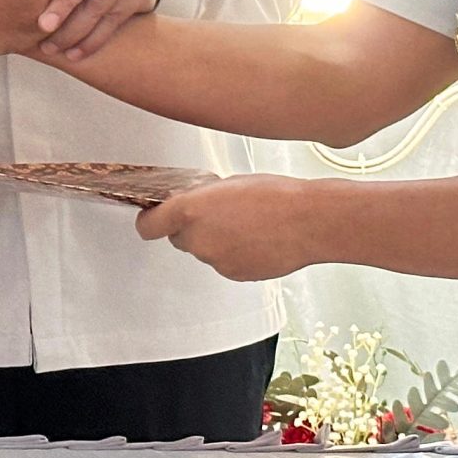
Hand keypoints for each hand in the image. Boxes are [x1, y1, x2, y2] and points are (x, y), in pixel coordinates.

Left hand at [136, 175, 318, 281]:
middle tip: (217, 214)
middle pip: (179, 239)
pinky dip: (234, 254)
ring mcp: (216, 261)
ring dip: (216, 241)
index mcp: (190, 211)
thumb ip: (202, 197)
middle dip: (191, 229)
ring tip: (246, 226)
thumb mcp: (228, 182)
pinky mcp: (234, 275)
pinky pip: (224, 264)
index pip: (148, 227)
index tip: (153, 218)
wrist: (308, 221)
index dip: (150, 222)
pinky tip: (256, 240)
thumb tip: (195, 204)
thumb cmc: (275, 195)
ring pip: (204, 251)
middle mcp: (198, 240)